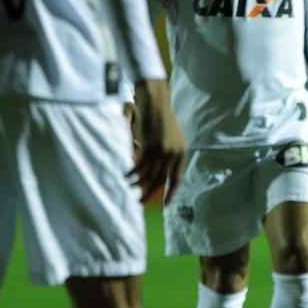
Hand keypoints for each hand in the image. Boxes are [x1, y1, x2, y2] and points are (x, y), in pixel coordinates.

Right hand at [128, 78, 185, 203]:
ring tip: (130, 188)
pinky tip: (126, 177)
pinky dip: (132, 172)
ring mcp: (161, 150)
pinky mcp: (149, 146)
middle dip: (151, 193)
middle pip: (161, 180)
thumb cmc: (163, 120)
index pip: (177, 179)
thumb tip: (162, 174)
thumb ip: (171, 156)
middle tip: (141, 202)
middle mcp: (173, 154)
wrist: (157, 102)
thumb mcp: (173, 139)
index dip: (171, 193)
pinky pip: (139, 165)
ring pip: (148, 174)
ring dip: (138, 183)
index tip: (165, 205)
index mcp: (182, 153)